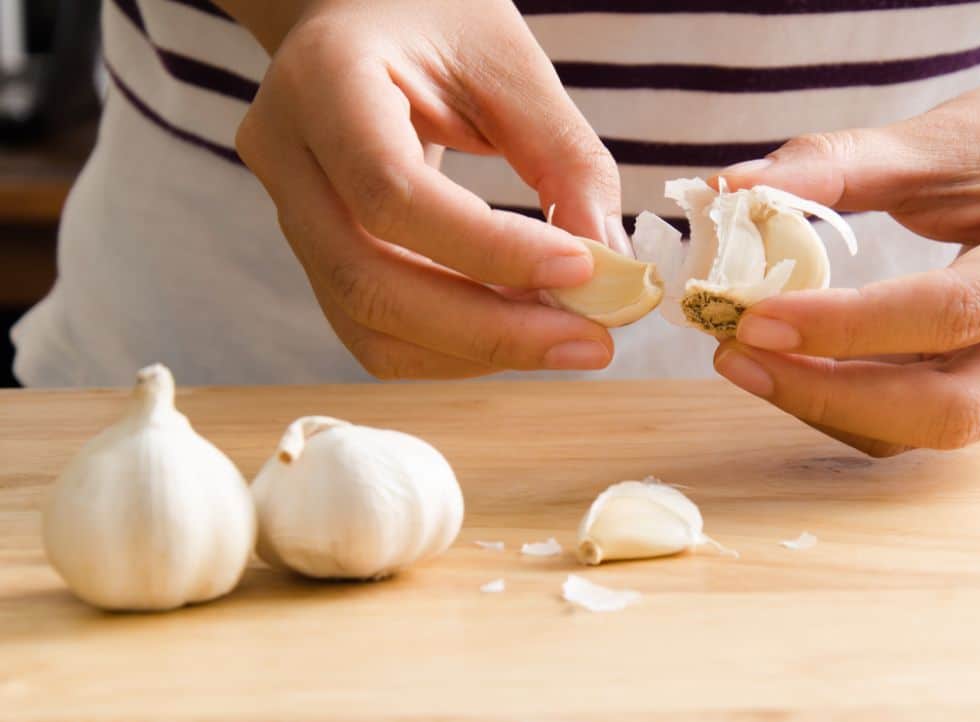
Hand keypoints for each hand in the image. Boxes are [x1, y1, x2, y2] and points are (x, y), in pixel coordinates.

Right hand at [231, 0, 623, 377]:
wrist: (360, 17)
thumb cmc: (435, 19)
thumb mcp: (510, 61)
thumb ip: (564, 157)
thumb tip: (611, 267)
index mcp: (322, 82)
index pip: (392, 193)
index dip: (490, 249)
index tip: (583, 270)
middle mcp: (286, 156)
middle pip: (368, 283)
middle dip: (490, 331)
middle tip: (592, 343)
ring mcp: (290, 215)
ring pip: (369, 325)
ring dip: (477, 350)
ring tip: (566, 336)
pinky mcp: (317, 256)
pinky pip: (377, 331)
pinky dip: (455, 348)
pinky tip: (519, 328)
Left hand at [711, 49, 979, 455]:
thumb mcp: (934, 139)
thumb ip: (832, 166)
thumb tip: (727, 190)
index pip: (955, 313)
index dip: (847, 328)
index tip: (755, 319)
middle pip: (954, 408)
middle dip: (832, 395)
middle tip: (737, 357)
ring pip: (935, 427)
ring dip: (833, 405)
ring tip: (752, 359)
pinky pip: (927, 417)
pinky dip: (855, 401)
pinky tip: (797, 365)